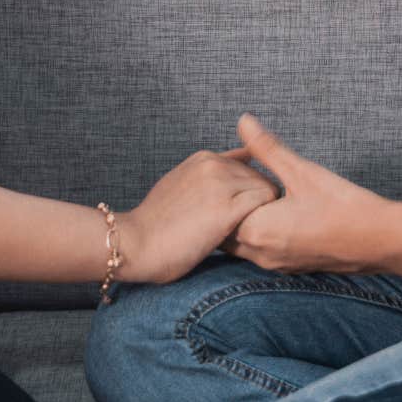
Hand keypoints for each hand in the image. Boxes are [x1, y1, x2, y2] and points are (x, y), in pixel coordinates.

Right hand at [117, 148, 277, 284]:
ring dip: (265, 211)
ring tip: (250, 232)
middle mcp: (214, 164)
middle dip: (259, 201)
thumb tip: (227, 174)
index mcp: (204, 158)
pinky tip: (251, 236)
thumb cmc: (157, 224)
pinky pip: (264, 204)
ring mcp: (220, 184)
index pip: (248, 166)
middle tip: (249, 226)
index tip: (242, 213)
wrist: (134, 244)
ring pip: (267, 189)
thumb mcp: (179, 186)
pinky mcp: (226, 208)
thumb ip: (205, 177)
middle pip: (261, 176)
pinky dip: (265, 219)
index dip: (249, 191)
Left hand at [221, 114, 387, 274]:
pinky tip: (273, 212)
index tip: (226, 170)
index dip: (219, 190)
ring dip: (242, 220)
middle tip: (233, 181)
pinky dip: (258, 232)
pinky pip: (260, 250)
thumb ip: (267, 148)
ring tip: (251, 195)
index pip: (217, 212)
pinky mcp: (290, 267)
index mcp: (257, 231)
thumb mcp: (302, 171)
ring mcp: (275, 265)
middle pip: (224, 231)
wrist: (381, 241)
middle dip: (226, 207)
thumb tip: (243, 121)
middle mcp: (260, 254)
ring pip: (241, 243)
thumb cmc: (343, 205)